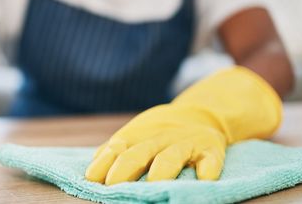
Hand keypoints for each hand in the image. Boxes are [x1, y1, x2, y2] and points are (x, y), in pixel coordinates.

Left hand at [85, 66, 281, 184]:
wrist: (199, 115)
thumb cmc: (156, 135)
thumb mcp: (133, 137)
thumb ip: (112, 154)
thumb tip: (91, 174)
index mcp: (136, 139)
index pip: (116, 150)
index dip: (104, 163)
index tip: (94, 179)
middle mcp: (158, 141)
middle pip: (139, 154)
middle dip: (126, 167)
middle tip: (114, 184)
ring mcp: (185, 145)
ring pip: (172, 157)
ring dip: (163, 170)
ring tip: (155, 184)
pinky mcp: (210, 150)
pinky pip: (210, 160)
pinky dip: (208, 169)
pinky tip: (205, 177)